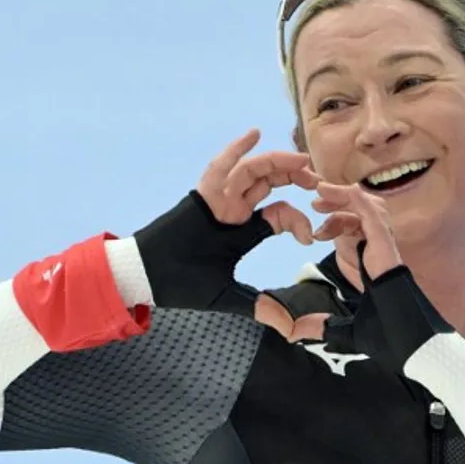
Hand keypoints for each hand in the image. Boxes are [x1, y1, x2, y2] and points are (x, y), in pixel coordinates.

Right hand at [134, 130, 318, 313]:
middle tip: (317, 179)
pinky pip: (220, 167)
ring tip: (298, 160)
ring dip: (275, 163)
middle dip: (294, 177)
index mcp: (242, 229)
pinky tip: (254, 134)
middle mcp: (232, 209)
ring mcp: (216, 199)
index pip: (278, 213)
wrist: (147, 276)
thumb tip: (290, 329)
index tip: (309, 237)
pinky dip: (236, 150)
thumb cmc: (182, 283)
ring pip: (251, 173)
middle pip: (269, 182)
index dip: (297, 220)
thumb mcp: (227, 296)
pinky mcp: (200, 195)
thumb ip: (258, 307)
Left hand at [309, 183, 452, 372]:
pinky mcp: (389, 250)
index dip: (335, 223)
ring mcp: (387, 249)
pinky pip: (375, 218)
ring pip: (368, 210)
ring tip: (320, 195)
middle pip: (361, 214)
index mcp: (373, 265)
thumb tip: (294, 331)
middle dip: (337, 203)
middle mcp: (381, 253)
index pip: (355, 232)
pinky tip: (345, 193)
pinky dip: (360, 203)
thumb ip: (321, 326)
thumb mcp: (345, 330)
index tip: (314, 229)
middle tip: (314, 202)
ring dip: (344, 198)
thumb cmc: (391, 338)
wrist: (413, 348)